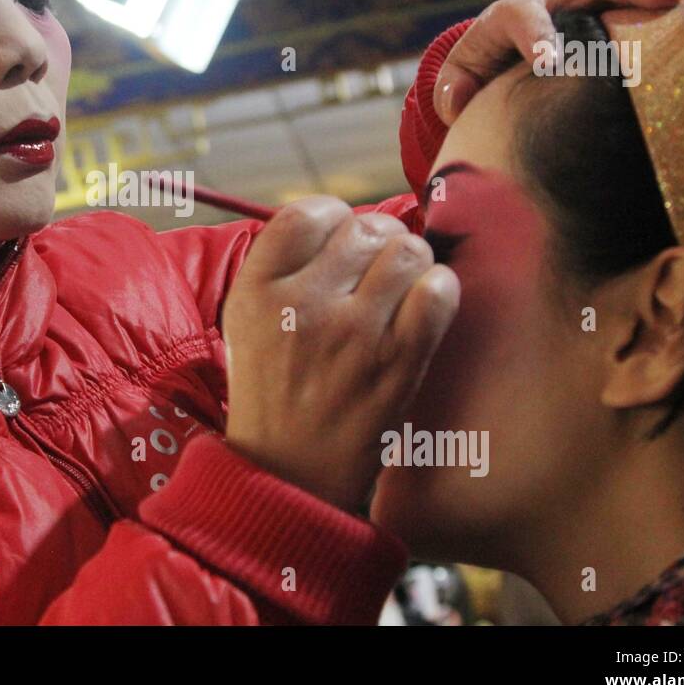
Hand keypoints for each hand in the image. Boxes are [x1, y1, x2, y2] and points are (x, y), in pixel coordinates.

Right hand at [222, 197, 458, 512]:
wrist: (290, 471)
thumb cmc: (273, 388)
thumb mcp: (245, 319)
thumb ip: (280, 264)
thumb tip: (342, 218)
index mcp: (257, 290)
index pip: (306, 213)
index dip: (332, 216)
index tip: (338, 237)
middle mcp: (303, 305)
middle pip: (364, 228)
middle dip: (377, 241)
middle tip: (374, 269)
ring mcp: (353, 334)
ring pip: (407, 251)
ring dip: (411, 262)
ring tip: (400, 287)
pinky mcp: (398, 364)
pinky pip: (438, 292)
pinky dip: (439, 289)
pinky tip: (424, 304)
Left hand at [435, 0, 683, 123]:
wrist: (497, 65)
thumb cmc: (479, 81)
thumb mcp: (457, 88)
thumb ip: (451, 93)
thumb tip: (456, 102)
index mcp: (506, 20)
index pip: (518, 16)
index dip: (534, 35)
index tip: (550, 63)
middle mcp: (552, 4)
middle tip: (662, 4)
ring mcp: (585, 5)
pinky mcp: (610, 13)